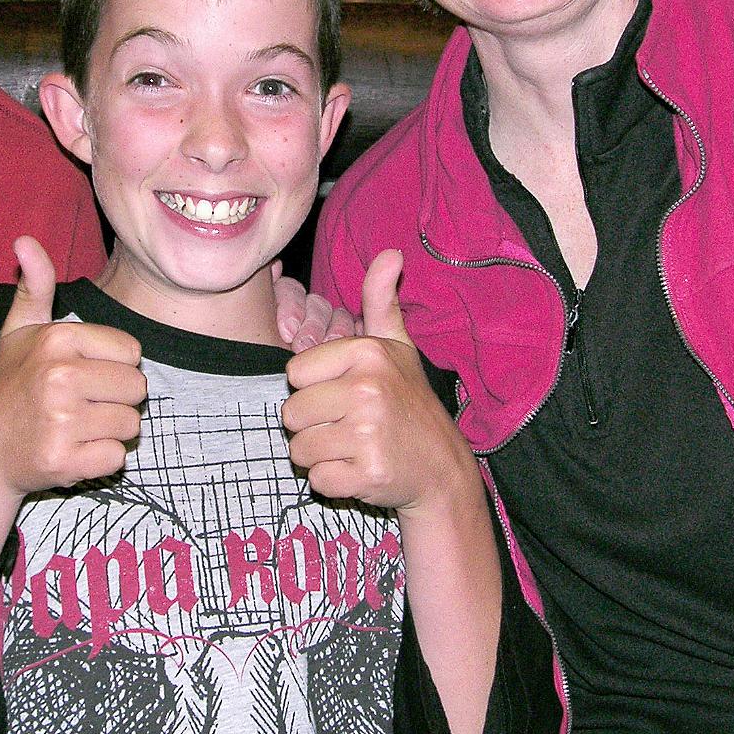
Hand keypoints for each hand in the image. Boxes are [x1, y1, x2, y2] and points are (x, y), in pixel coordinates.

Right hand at [0, 237, 146, 500]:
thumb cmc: (9, 387)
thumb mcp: (18, 332)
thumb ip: (34, 286)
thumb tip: (24, 239)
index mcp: (57, 339)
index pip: (132, 352)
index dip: (113, 367)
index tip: (81, 376)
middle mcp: (59, 376)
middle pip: (138, 389)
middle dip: (115, 401)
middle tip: (79, 407)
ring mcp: (60, 420)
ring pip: (130, 424)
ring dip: (108, 431)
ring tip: (74, 428)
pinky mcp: (63, 460)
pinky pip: (117, 457)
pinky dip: (99, 459)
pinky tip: (71, 451)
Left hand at [284, 250, 473, 513]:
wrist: (442, 468)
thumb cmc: (409, 403)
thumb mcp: (398, 348)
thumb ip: (381, 301)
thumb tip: (390, 252)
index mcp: (367, 353)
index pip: (293, 373)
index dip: (312, 389)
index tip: (342, 395)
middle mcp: (367, 389)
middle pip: (291, 414)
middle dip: (312, 426)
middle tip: (347, 427)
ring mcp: (368, 433)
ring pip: (299, 450)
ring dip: (320, 455)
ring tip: (353, 447)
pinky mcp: (367, 473)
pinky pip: (317, 479)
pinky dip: (332, 481)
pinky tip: (359, 470)